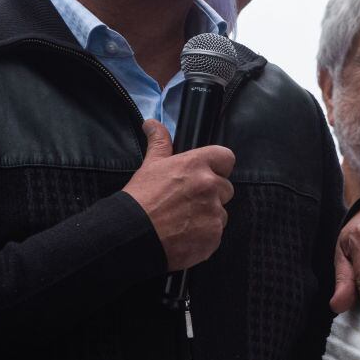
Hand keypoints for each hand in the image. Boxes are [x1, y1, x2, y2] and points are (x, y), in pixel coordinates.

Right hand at [123, 119, 234, 270]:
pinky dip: (204, 236)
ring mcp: (214, 212)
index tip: (207, 174)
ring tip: (184, 221)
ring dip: (208, 217)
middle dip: (211, 195)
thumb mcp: (150, 165)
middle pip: (225, 188)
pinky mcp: (214, 236)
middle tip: (188, 202)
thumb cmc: (140, 200)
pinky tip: (185, 235)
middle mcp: (210, 186)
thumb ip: (160, 142)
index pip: (226, 158)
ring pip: (221, 213)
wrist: (132, 235)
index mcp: (197, 165)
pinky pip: (216, 234)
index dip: (218, 167)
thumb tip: (152, 123)